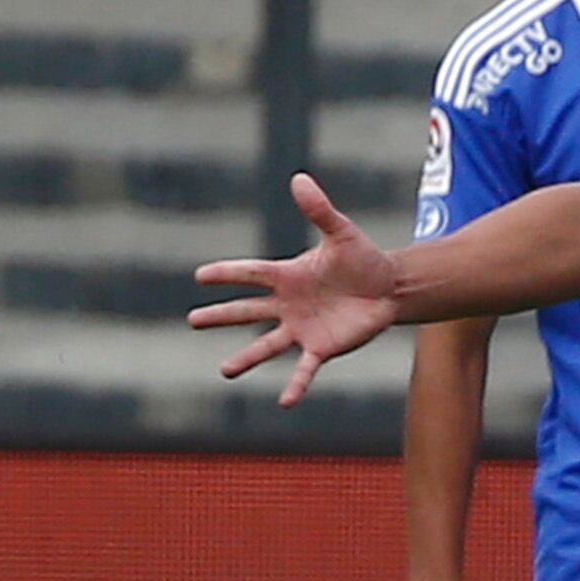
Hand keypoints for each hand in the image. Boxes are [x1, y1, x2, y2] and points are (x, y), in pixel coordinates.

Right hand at [189, 173, 401, 405]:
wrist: (387, 288)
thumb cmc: (362, 258)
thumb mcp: (341, 233)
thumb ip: (319, 211)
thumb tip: (299, 178)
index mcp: (288, 275)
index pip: (252, 274)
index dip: (228, 274)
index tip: (200, 275)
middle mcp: (288, 304)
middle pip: (248, 310)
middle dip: (221, 315)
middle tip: (192, 320)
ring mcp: (302, 328)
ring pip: (267, 345)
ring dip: (247, 358)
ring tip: (224, 370)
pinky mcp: (322, 347)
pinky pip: (304, 369)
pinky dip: (296, 385)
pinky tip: (285, 402)